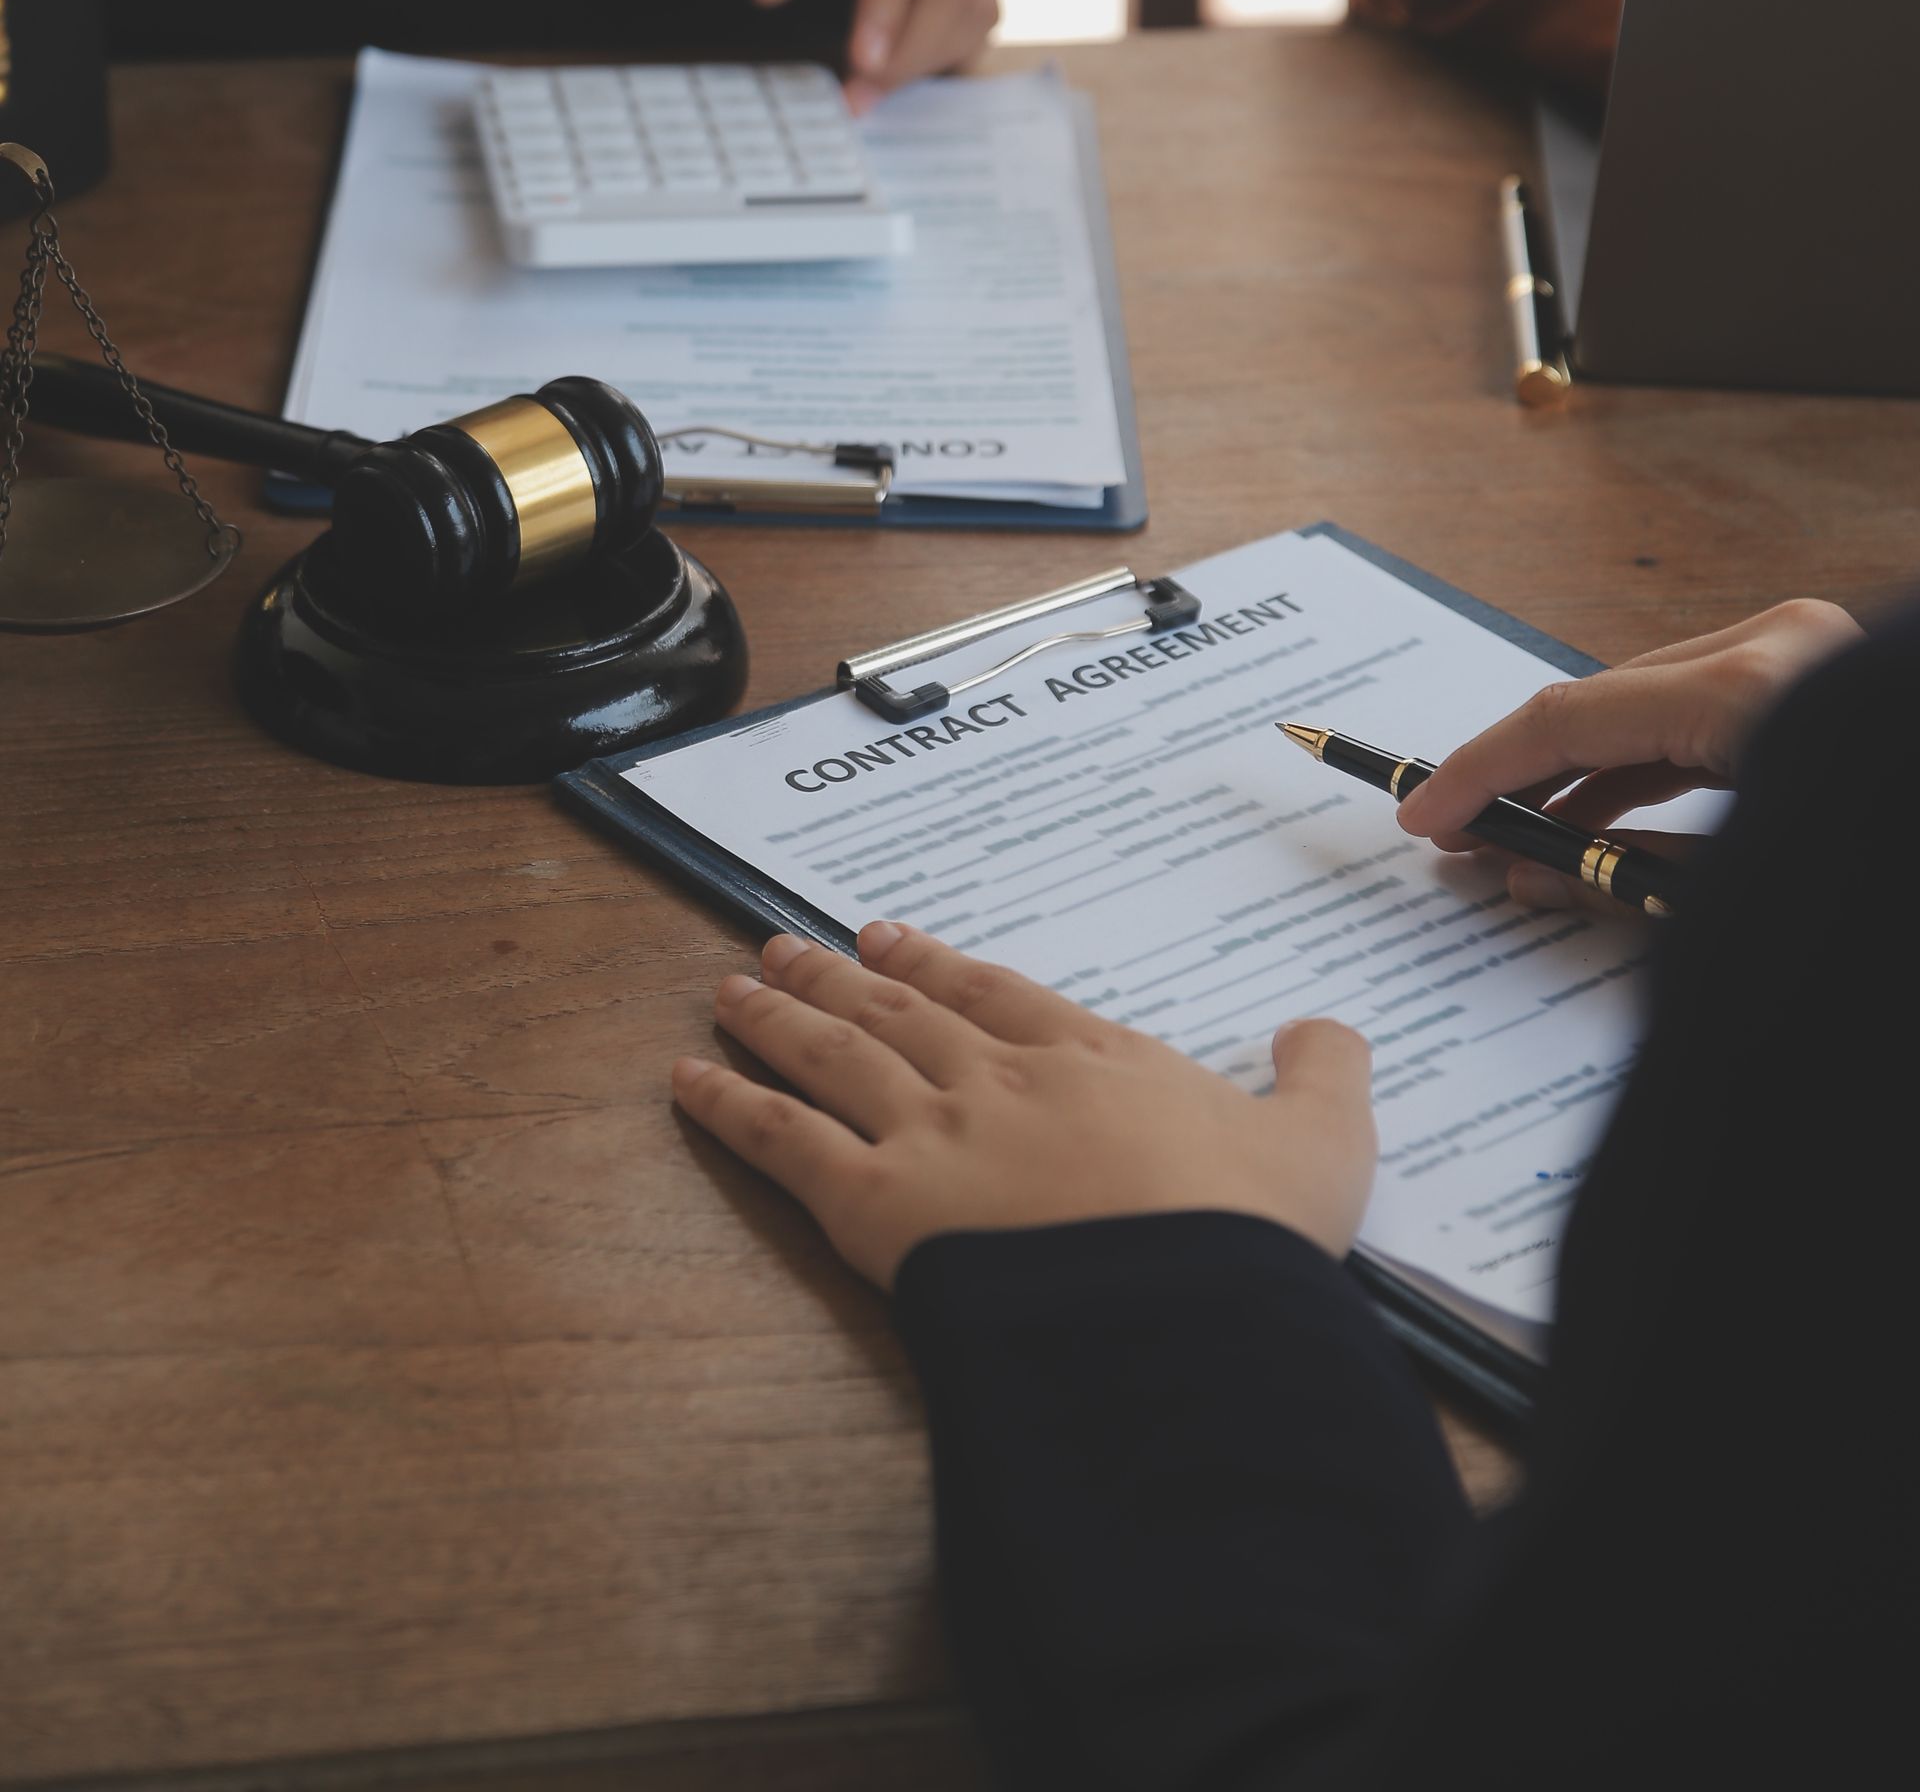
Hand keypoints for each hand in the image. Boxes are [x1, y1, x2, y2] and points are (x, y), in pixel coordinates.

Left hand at [671, 921, 1375, 1289]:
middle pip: (900, 1013)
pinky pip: (785, 1143)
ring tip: (733, 985)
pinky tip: (687, 1080)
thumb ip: (1322, 1078)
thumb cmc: (1251, 1232)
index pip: (996, 995)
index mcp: (1092, 1060)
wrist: (1181, 1307)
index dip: (938, 966)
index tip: (891, 942)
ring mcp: (931, 1134)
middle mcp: (998, 1079)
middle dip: (839, 978)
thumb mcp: (1322, 1146)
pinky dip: (731, 1107)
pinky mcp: (876, 1206)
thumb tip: (1328, 1031)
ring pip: (834, 1057)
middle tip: (786, 946)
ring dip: (778, 1016)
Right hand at [1397, 599, 1860, 913]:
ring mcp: (1811, 652)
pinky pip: (1710, 711)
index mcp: (1756, 688)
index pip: (1572, 718)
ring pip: (1656, 705)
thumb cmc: (1881, 871)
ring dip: (1585, 778)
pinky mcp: (1827, 678)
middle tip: (1461, 840)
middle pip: (1607, 702)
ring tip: (1527, 848)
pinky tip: (1609, 824)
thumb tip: (1530, 872)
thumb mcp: (1756, 890)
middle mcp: (1781, 646)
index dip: (1481, 772)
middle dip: (1525, 776)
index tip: (1425, 818)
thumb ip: (1632, 876)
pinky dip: (1652, 767)